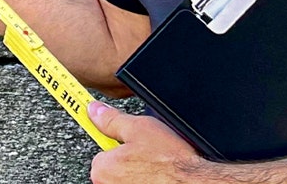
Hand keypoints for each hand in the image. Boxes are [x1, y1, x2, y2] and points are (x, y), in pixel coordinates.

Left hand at [88, 102, 205, 183]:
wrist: (191, 181)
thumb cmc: (168, 159)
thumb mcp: (138, 128)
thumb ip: (111, 119)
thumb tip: (95, 109)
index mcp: (102, 169)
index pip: (104, 153)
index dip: (122, 146)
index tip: (136, 146)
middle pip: (114, 169)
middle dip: (129, 161)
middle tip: (149, 156)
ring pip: (126, 179)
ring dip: (138, 174)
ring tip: (156, 168)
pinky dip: (146, 181)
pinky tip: (158, 177)